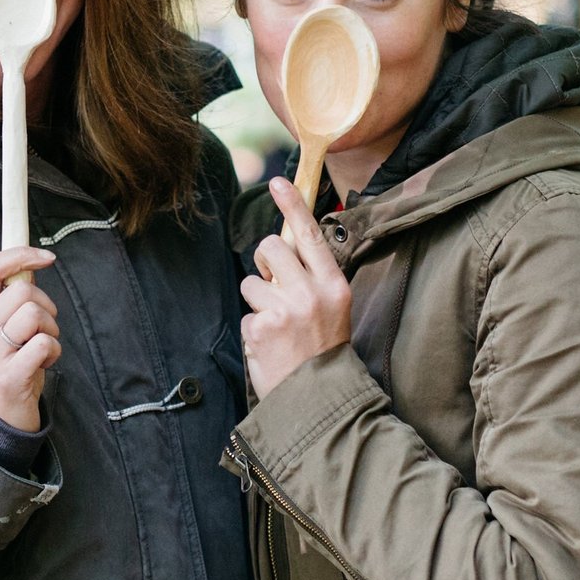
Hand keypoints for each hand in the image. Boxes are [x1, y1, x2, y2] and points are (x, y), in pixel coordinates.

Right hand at [0, 247, 61, 431]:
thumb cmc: (5, 368)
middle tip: (43, 327)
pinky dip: (54, 351)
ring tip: (42, 347)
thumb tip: (29, 267)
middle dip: (45, 304)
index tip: (45, 257)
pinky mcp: (9, 376)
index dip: (19, 256)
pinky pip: (45, 343)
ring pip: (35, 314)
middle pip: (21, 291)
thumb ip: (7, 302)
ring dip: (51, 329)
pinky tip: (43, 363)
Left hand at [240, 177, 352, 397]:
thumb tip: (285, 245)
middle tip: (275, 286)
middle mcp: (310, 293)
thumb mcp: (332, 308)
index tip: (278, 181)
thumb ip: (312, 277)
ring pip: (251, 281)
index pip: (311, 236)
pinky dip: (254, 329)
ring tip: (278, 327)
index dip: (293, 205)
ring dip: (258, 301)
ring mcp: (284, 310)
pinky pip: (246, 313)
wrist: (319, 398)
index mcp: (333, 285)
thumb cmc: (323, 349)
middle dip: (265, 262)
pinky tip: (270, 345)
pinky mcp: (260, 328)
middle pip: (270, 248)